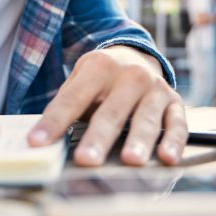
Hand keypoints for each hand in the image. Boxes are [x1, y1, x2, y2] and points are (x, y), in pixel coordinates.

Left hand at [27, 46, 186, 166]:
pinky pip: (178, 123)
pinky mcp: (174, 102)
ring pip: (146, 118)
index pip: (73, 98)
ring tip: (130, 161)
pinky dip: (174, 141)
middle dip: (99, 137)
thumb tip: (40, 138)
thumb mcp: (81, 78)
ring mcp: (154, 88)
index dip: (54, 121)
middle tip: (86, 159)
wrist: (138, 55)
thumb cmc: (102, 77)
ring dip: (138, 140)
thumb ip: (65, 103)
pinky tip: (168, 158)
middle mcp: (130, 75)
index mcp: (100, 66)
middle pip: (111, 111)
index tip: (38, 142)